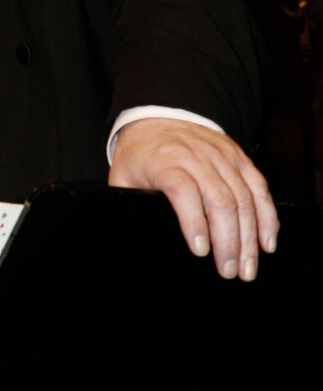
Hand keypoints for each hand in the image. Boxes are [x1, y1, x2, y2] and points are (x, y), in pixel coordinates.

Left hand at [108, 118, 278, 280]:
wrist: (157, 119)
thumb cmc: (140, 155)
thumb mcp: (122, 178)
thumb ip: (127, 204)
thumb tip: (132, 236)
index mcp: (164, 161)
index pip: (183, 189)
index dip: (194, 222)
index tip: (200, 251)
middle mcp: (195, 156)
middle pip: (219, 199)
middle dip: (228, 241)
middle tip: (228, 271)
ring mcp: (220, 155)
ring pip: (243, 197)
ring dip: (249, 237)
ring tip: (246, 268)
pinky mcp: (238, 156)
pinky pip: (259, 187)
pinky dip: (267, 217)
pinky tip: (266, 242)